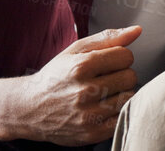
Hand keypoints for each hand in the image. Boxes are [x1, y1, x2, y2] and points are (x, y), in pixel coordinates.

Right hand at [5, 25, 140, 145]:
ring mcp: (88, 115)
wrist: (28, 109)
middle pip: (130, 77)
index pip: (126, 56)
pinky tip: (103, 107)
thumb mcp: (75, 51)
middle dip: (121, 75)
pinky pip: (122, 118)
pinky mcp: (91, 133)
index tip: (108, 62)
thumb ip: (108, 38)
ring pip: (129, 98)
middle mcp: (84, 92)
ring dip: (120, 94)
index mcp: (81, 67)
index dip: (119, 57)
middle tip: (104, 79)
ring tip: (103, 93)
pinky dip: (117, 112)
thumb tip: (137, 31)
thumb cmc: (55, 77)